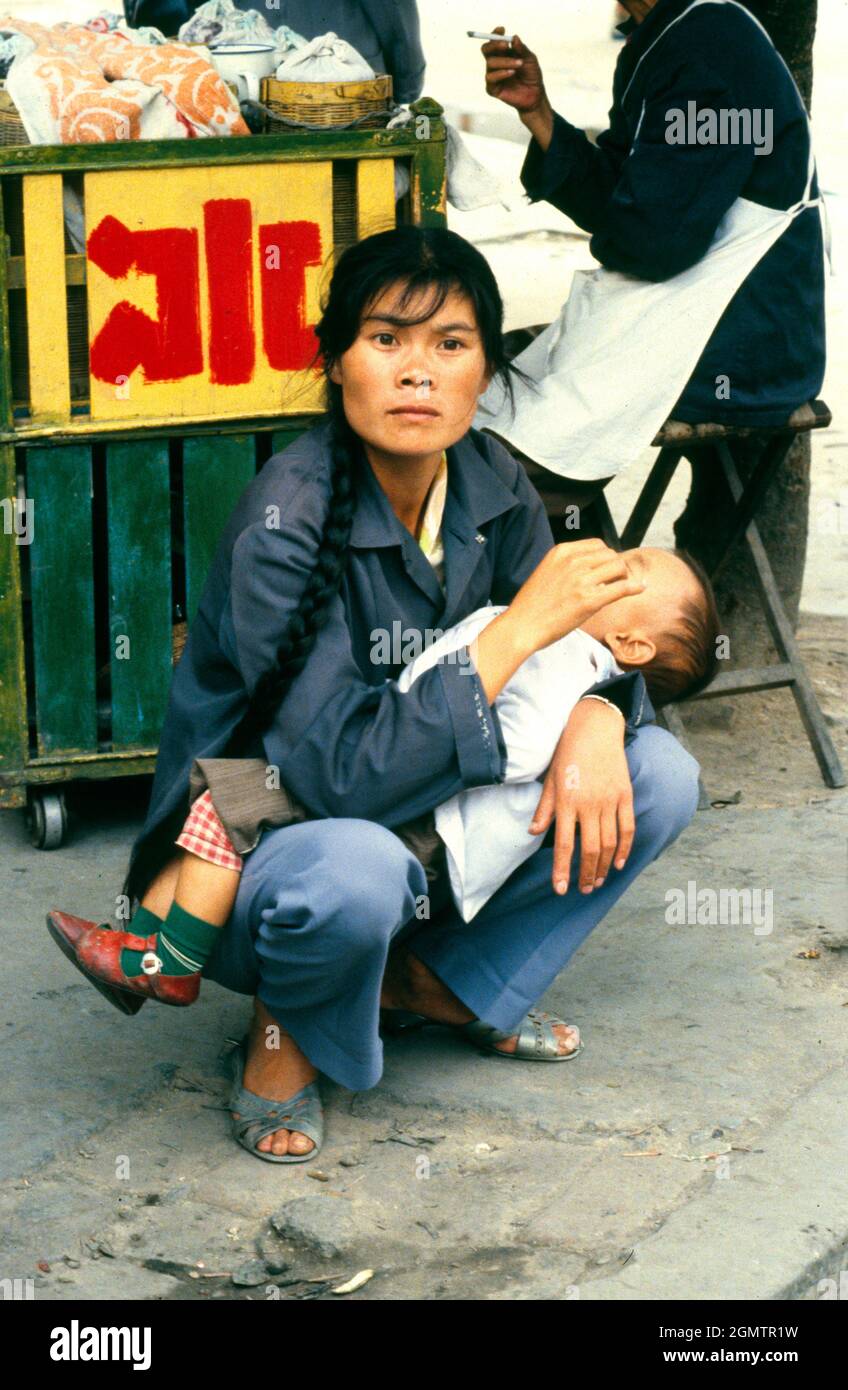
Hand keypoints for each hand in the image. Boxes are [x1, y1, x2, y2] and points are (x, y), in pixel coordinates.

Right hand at [482, 28, 546, 114]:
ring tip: (519, 64)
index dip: (495, 34)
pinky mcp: (492, 89)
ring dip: (505, 61)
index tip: (502, 29)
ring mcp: (492, 75)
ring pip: (490, 62)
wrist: (535, 95)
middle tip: (505, 45)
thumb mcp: (530, 59)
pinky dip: (501, 73)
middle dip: (494, 45)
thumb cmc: (532, 75)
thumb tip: (514, 37)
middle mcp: (495, 63)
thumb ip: (521, 49)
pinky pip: (490, 77)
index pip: (493, 41)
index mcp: (502, 53)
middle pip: (486, 49)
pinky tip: (512, 73)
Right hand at [508, 539, 645, 654]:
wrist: (521, 626)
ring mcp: (582, 580)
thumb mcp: (546, 572)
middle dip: (616, 567)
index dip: (606, 557)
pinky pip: (621, 588)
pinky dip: (634, 587)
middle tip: (614, 582)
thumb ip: (567, 565)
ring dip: (623, 577)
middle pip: (610, 555)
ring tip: (618, 589)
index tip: (606, 570)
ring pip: (619, 568)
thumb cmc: (531, 605)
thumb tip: (591, 567)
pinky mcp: (589, 601)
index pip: (597, 544)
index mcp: (561, 551)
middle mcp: (573, 561)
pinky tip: (640, 589)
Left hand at [529, 699, 635, 894]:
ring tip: (598, 880)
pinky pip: (627, 828)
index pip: (562, 844)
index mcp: (566, 801)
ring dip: (604, 866)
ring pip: (609, 843)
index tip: (561, 889)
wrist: (595, 728)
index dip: (562, 870)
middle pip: (589, 849)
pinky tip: (619, 863)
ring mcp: (609, 800)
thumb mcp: (550, 779)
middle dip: (586, 874)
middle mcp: (589, 804)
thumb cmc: (567, 753)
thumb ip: (544, 808)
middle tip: (584, 889)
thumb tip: (533, 832)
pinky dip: (624, 848)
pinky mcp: (625, 795)